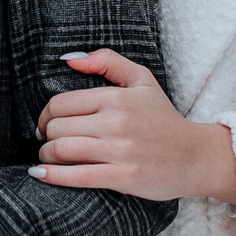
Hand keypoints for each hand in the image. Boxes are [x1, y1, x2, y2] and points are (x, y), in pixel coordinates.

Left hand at [33, 49, 235, 203]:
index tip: (45, 125)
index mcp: (116, 98)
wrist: (196, 156)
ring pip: (62, 150)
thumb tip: (69, 59)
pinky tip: (39, 174)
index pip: (60, 103)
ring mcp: (119, 151)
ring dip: (45, 156)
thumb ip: (107, 61)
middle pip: (57, 128)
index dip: (44, 115)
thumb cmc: (164, 119)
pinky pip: (77, 176)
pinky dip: (52, 176)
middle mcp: (115, 122)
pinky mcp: (123, 177)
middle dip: (45, 137)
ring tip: (46, 158)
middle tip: (47, 143)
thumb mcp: (142, 80)